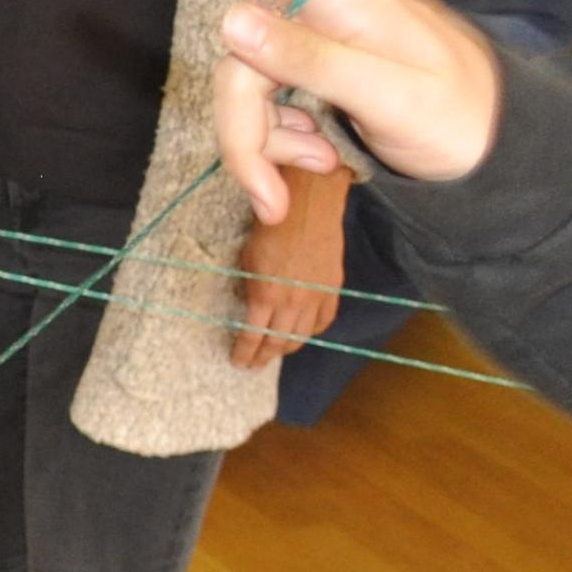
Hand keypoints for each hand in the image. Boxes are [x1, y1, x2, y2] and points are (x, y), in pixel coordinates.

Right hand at [112, 0, 502, 220]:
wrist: (498, 143)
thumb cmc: (458, 114)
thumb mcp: (393, 95)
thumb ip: (312, 59)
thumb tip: (229, 20)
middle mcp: (315, 4)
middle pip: (236, 59)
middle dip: (244, 133)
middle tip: (270, 198)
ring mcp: (310, 36)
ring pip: (243, 88)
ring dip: (266, 144)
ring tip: (321, 168)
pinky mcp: (308, 66)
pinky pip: (264, 104)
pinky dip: (282, 142)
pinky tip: (323, 154)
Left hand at [228, 169, 347, 367]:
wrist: (308, 205)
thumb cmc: (269, 227)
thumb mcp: (247, 260)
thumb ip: (250, 289)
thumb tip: (250, 309)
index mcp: (266, 295)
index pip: (253, 336)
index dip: (245, 352)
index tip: (238, 362)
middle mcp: (293, 302)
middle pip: (278, 342)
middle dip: (264, 357)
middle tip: (254, 365)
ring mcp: (316, 297)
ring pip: (302, 336)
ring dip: (287, 348)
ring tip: (276, 354)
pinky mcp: (333, 288)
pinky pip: (324, 320)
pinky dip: (312, 332)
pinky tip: (304, 334)